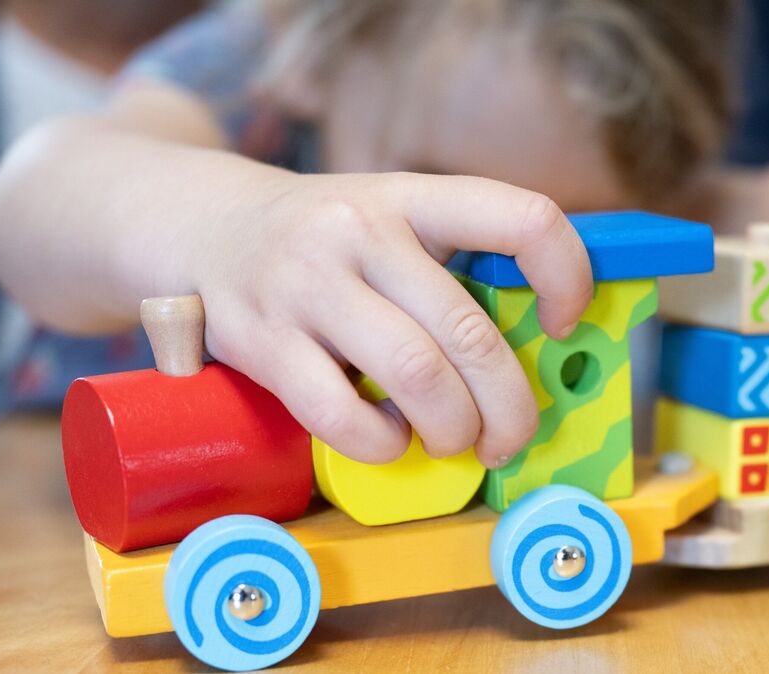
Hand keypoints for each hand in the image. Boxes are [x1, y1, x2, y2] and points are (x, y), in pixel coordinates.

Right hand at [184, 172, 591, 465]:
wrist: (201, 226)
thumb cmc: (325, 241)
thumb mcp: (391, 218)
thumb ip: (452, 265)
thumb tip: (536, 350)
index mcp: (412, 196)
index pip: (523, 219)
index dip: (567, 277)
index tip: (563, 323)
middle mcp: (361, 229)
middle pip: (470, 333)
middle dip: (510, 406)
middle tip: (510, 436)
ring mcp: (306, 284)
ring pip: (417, 377)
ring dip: (454, 429)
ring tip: (455, 440)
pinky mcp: (261, 340)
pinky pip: (344, 416)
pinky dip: (384, 444)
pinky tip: (390, 438)